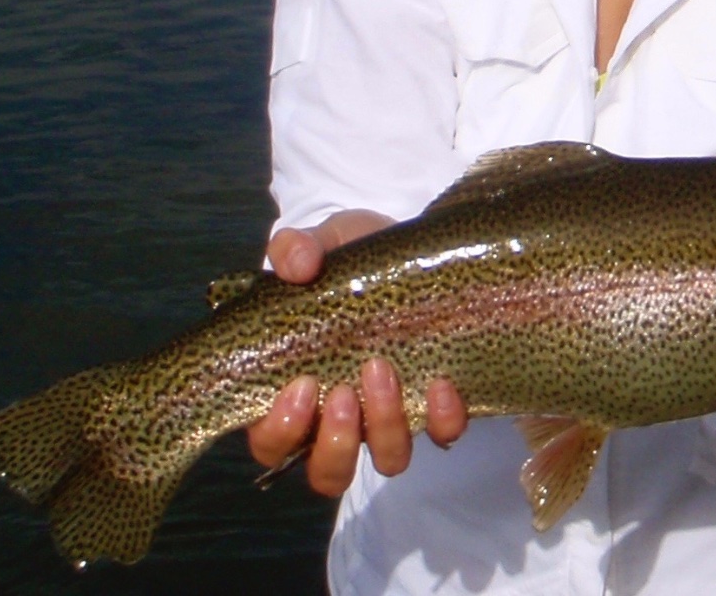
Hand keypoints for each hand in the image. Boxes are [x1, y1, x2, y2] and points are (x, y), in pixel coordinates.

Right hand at [246, 210, 468, 495]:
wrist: (414, 253)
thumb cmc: (352, 261)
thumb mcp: (322, 244)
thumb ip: (296, 249)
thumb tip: (296, 264)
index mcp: (296, 393)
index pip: (272, 443)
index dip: (280, 430)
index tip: (301, 385)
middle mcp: (341, 418)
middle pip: (328, 471)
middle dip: (336, 442)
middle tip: (345, 393)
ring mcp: (390, 416)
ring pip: (386, 459)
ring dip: (385, 428)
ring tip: (384, 371)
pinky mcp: (436, 405)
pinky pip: (442, 432)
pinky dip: (442, 417)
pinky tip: (442, 383)